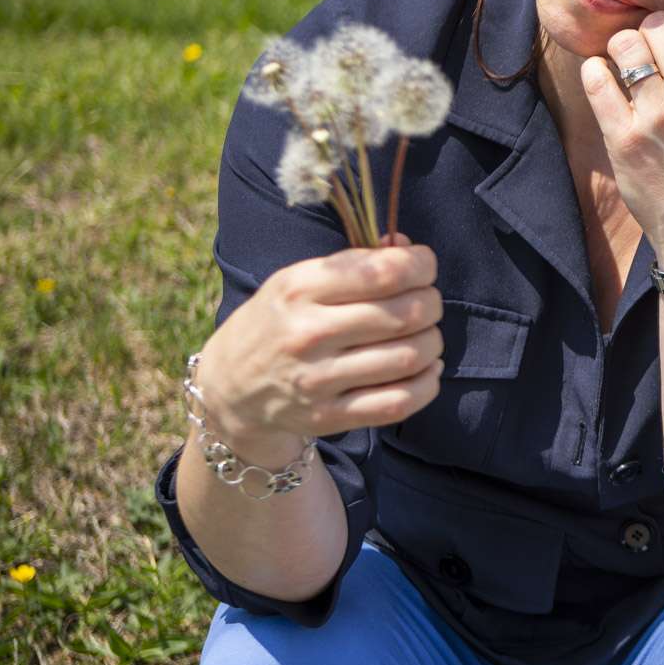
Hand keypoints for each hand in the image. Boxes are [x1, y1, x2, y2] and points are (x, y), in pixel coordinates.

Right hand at [199, 232, 444, 455]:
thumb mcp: (299, 279)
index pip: (385, 272)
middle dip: (431, 303)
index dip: (421, 265)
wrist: (231, 385)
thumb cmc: (280, 320)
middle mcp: (308, 333)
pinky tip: (424, 369)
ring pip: (410, 357)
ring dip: (432, 342)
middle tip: (426, 302)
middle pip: (406, 314)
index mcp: (301, 288)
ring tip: (423, 335)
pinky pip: (400, 402)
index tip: (424, 266)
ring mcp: (318, 380)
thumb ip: (356, 262)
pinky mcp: (329, 416)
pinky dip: (427, 383)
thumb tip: (407, 248)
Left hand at [581, 1, 663, 264]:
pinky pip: (597, 79)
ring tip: (625, 67)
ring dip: (621, 50)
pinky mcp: (622, 136)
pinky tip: (604, 81)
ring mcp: (655, 115)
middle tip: (648, 54)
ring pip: (625, 43)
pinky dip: (595, 73)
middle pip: (659, 23)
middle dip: (650, 32)